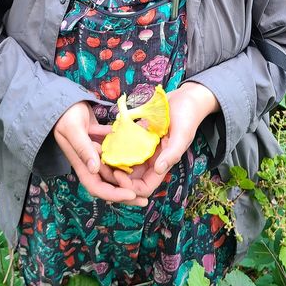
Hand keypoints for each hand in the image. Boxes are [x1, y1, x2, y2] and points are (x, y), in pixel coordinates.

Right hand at [53, 101, 147, 205]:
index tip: (132, 194)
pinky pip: (118, 154)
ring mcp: (99, 155)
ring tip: (148, 178)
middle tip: (146, 198)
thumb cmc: (65, 116)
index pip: (98, 188)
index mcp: (82, 165)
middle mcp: (92, 164)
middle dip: (127, 193)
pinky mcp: (104, 144)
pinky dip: (128, 155)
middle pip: (110, 184)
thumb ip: (83, 148)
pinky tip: (144, 152)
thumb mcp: (73, 130)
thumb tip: (94, 168)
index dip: (114, 194)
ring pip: (116, 171)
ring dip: (130, 176)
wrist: (65, 103)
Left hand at [112, 81, 218, 198]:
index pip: (143, 187)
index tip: (117, 173)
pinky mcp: (137, 135)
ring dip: (111, 163)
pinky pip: (122, 145)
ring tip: (98, 154)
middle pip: (129, 179)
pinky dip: (113, 145)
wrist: (186, 98)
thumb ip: (172, 153)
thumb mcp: (182, 134)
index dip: (129, 186)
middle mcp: (150, 159)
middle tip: (101, 166)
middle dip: (115, 177)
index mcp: (161, 164)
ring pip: (123, 163)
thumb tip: (158, 170)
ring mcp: (143, 148)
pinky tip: (103, 140)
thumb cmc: (188, 116)